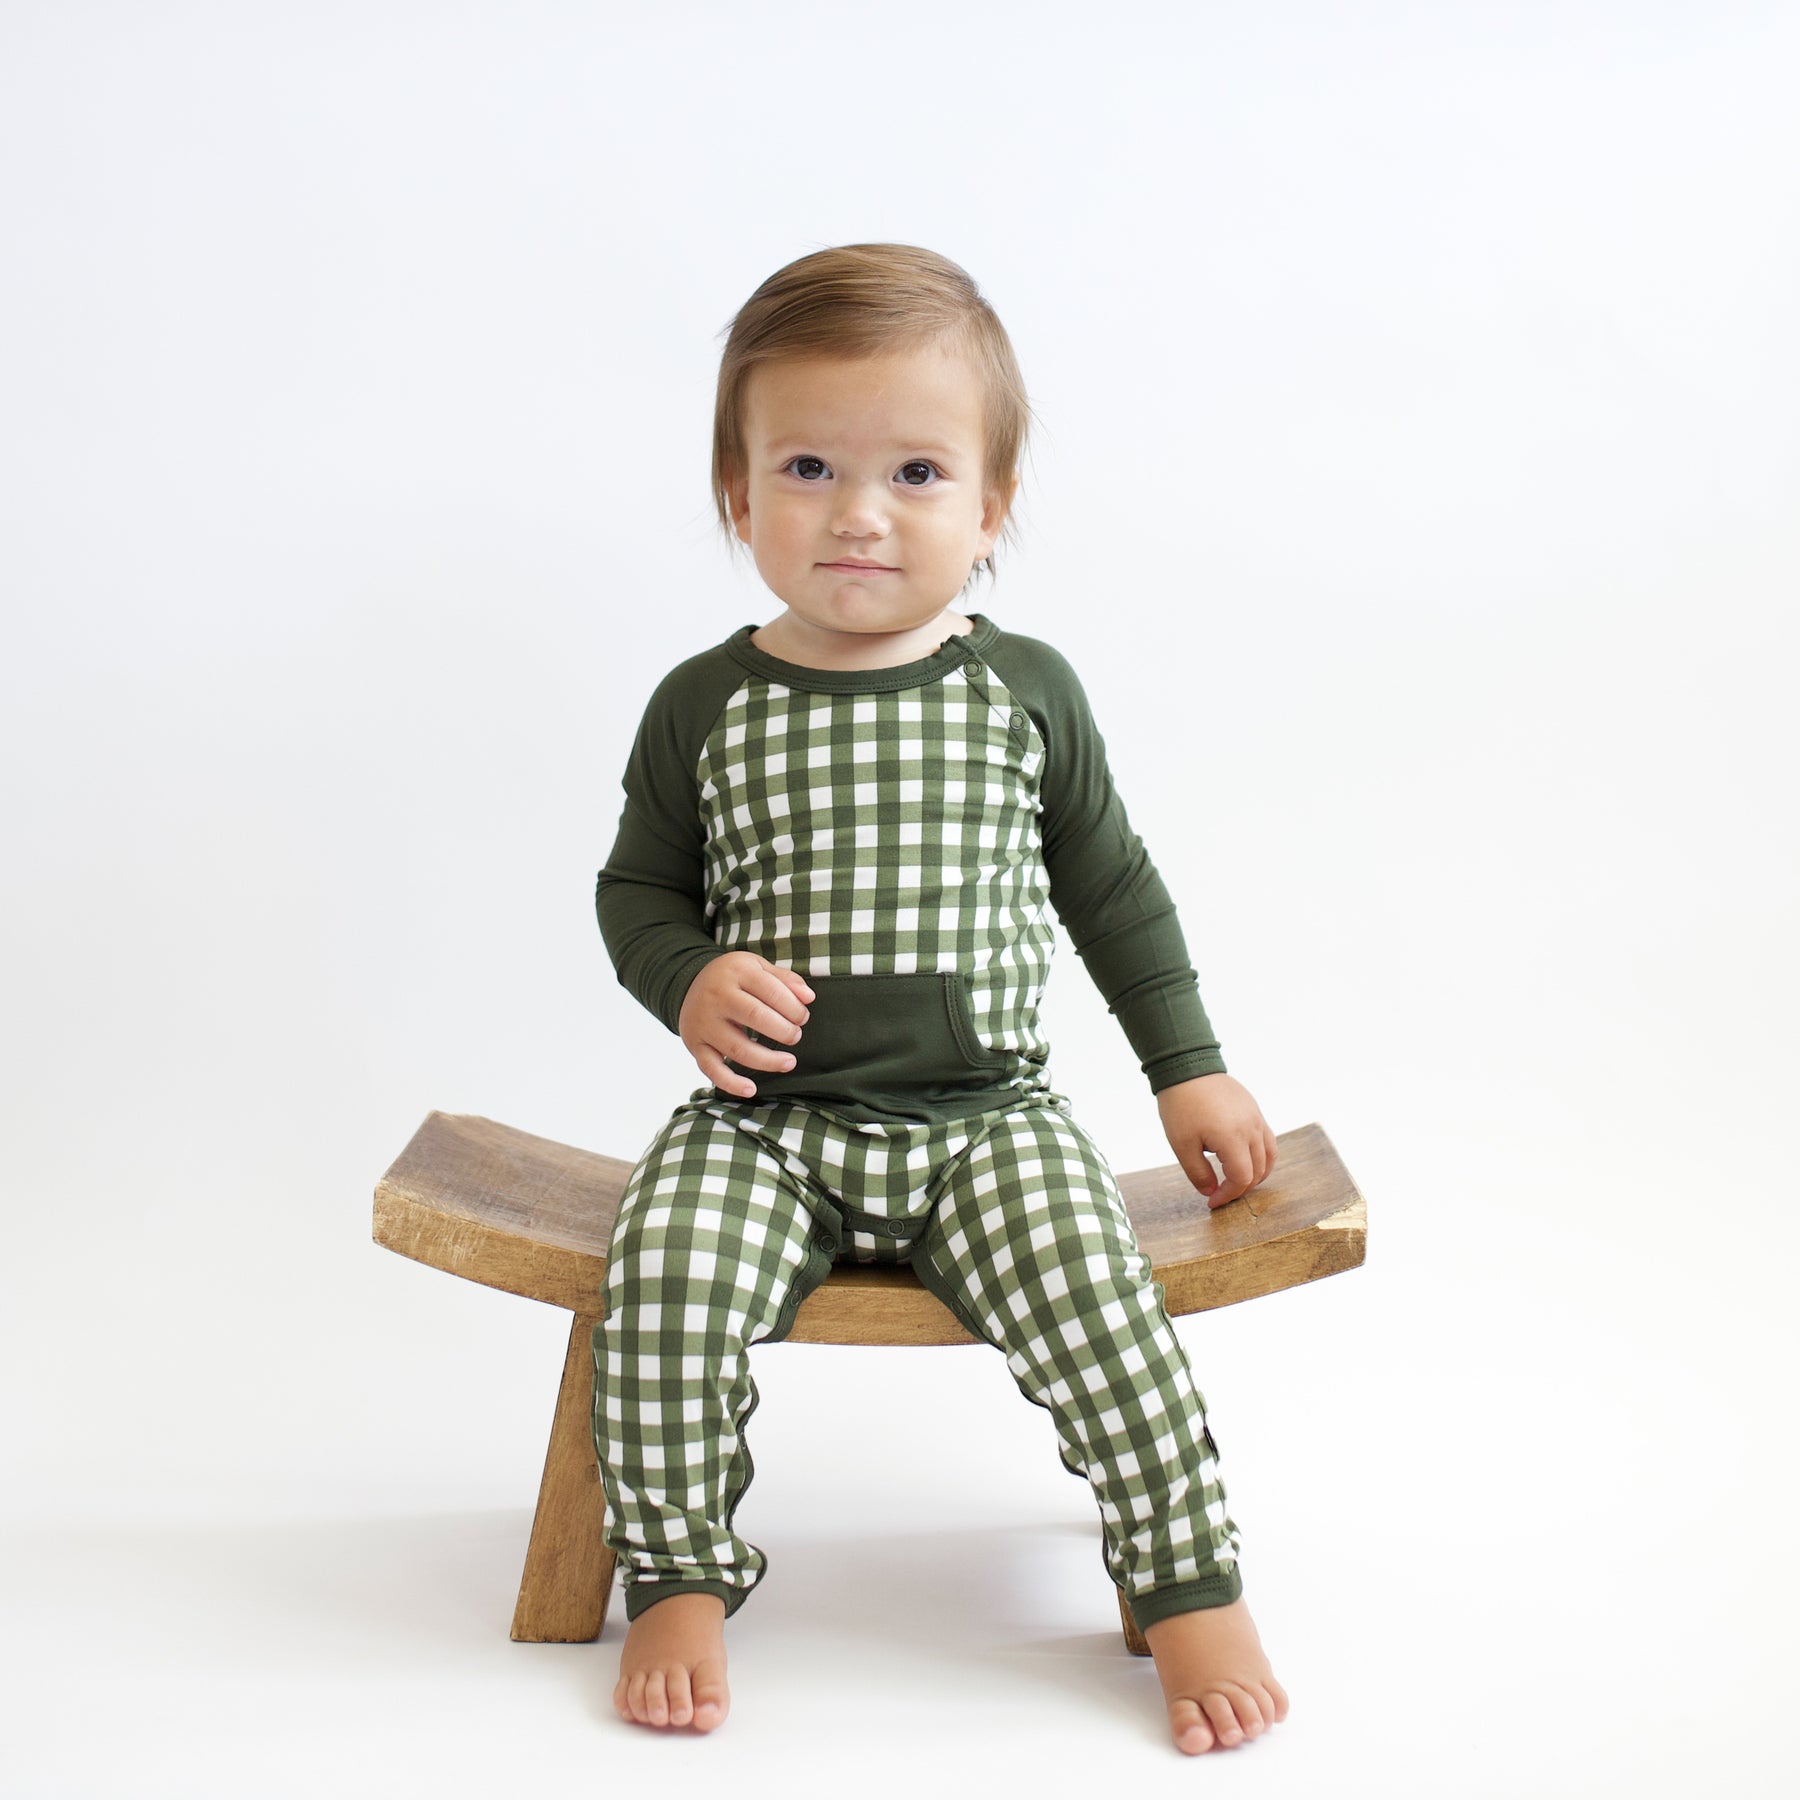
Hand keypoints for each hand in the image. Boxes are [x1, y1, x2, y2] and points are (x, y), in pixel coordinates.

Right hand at [678, 952, 813, 1098]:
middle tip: (796, 1036)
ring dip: (767, 1060)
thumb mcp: (757, 967)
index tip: (802, 1018)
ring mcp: (704, 1023)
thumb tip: (809, 998)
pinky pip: (711, 1068)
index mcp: (736, 971)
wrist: (689, 984)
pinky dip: (730, 1083)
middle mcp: (716, 996)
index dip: (794, 1007)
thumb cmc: (733, 978)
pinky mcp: (695, 1045)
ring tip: (789, 1062)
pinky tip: (751, 1089)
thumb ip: (785, 979)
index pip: (771, 991)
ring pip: (737, 1048)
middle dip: (784, 1031)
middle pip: (755, 1017)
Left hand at [1156, 1073, 1277, 1208]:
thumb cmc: (1181, 1105)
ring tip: (1236, 1181)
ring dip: (1256, 1174)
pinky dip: (1262, 1156)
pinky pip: (1268, 1139)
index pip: (1242, 1178)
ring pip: (1269, 1156)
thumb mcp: (1181, 1144)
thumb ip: (1198, 1172)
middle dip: (1240, 1188)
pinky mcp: (1255, 1110)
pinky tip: (1245, 1160)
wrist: (1187, 1067)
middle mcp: (1251, 1129)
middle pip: (1258, 1171)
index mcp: (1233, 1138)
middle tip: (1221, 1193)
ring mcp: (1256, 1118)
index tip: (1212, 1201)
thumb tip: (1211, 1192)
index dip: (1228, 1195)